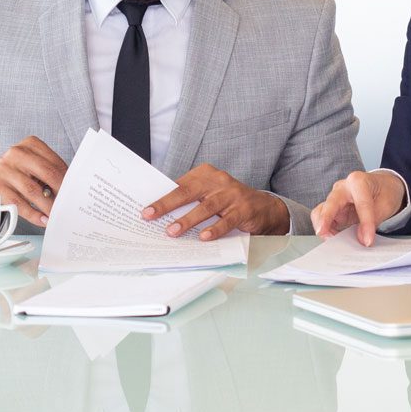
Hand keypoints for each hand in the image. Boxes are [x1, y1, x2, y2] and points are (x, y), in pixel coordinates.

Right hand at [0, 136, 66, 227]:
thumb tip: (69, 189)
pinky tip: (42, 220)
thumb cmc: (10, 174)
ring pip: (33, 190)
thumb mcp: (26, 165)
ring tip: (57, 216)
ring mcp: (3, 169)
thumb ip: (45, 172)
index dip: (68, 179)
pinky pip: (18, 203)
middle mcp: (16, 153)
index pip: (54, 162)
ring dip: (49, 206)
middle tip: (70, 205)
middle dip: (61, 192)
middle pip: (47, 173)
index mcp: (29, 145)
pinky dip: (33, 214)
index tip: (76, 192)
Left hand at [142, 164, 289, 239]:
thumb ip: (191, 200)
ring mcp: (232, 194)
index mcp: (206, 174)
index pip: (180, 185)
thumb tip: (162, 214)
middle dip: (168, 204)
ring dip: (188, 220)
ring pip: (207, 207)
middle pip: (189, 192)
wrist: (264, 208)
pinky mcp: (244, 209)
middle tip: (151, 216)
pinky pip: (227, 220)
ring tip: (173, 231)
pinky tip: (204, 238)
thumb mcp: (209, 194)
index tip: (146, 211)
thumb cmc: (229, 201)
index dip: (162, 198)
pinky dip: (215, 229)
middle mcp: (218, 180)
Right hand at [311, 170, 405, 246]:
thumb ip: (374, 220)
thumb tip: (362, 239)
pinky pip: (322, 220)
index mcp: (358, 181)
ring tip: (334, 242)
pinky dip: (326, 230)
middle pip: (330, 204)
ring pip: (319, 211)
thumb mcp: (386, 204)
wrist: (382, 186)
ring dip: (323, 228)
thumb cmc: (384, 191)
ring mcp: (334, 198)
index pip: (361, 204)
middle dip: (326, 221)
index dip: (365, 223)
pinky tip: (335, 239)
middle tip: (330, 239)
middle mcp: (342, 188)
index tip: (368, 241)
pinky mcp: (332, 209)